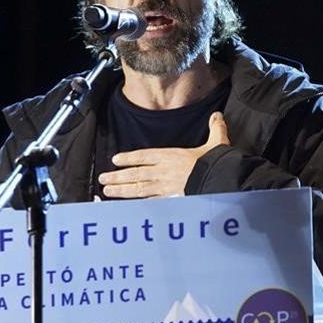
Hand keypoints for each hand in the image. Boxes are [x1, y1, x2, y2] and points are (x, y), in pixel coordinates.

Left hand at [98, 112, 229, 197]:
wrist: (219, 181)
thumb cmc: (215, 164)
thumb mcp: (217, 142)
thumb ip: (215, 129)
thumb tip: (217, 116)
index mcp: (171, 156)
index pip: (143, 156)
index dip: (128, 158)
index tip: (115, 159)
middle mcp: (163, 171)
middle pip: (135, 174)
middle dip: (117, 176)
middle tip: (103, 178)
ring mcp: (164, 187)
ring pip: (137, 189)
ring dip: (121, 190)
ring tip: (108, 190)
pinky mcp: (170, 200)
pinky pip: (148, 202)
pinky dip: (136, 204)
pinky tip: (126, 206)